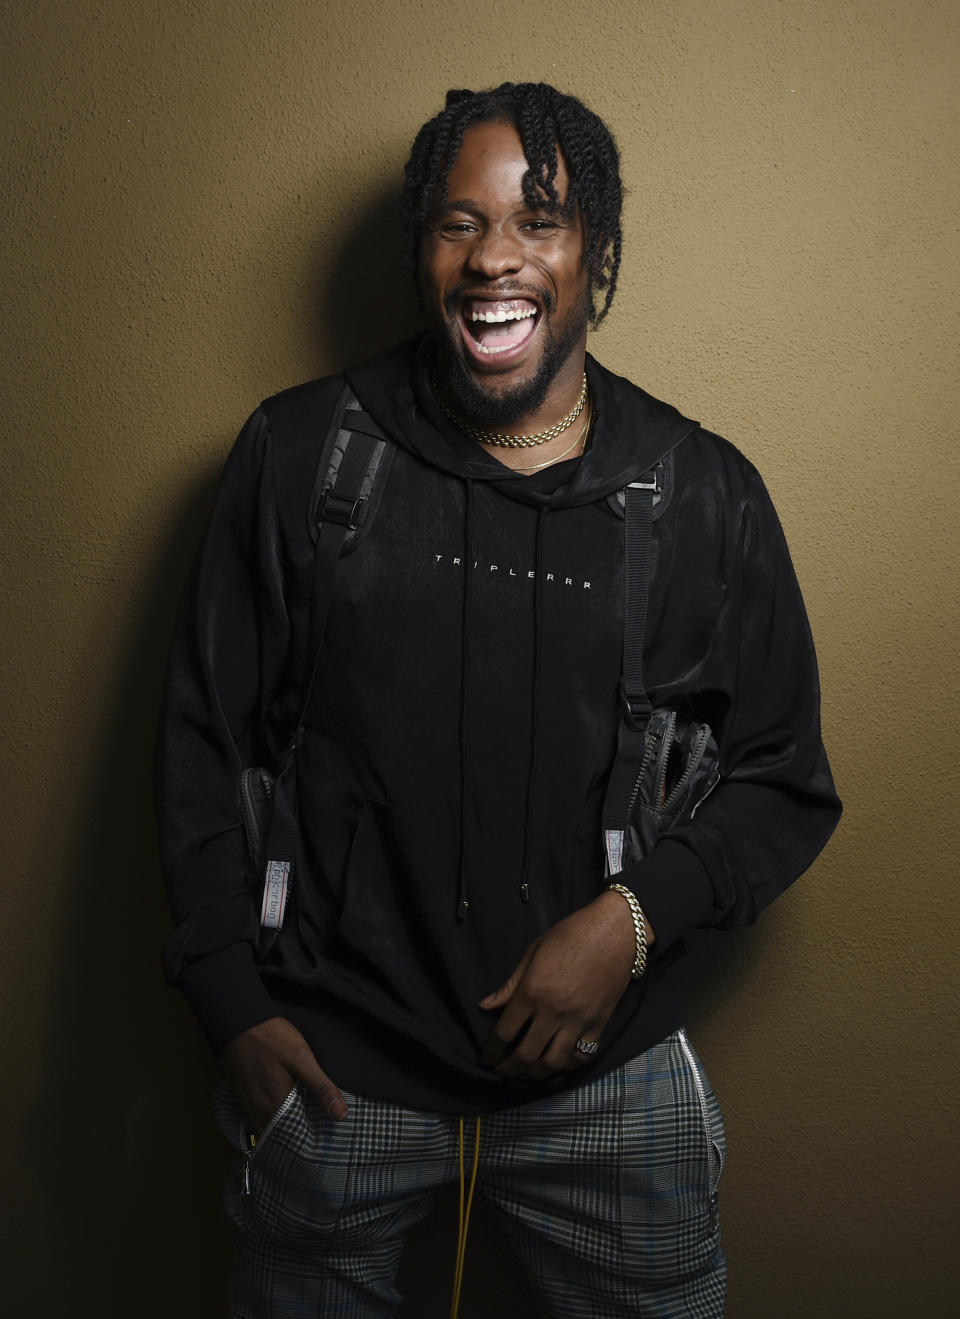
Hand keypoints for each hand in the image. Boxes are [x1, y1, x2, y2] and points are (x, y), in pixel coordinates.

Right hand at [220, 1016, 347, 1133]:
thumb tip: (341, 1115)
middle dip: (297, 1136)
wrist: (238, 1022)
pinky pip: (256, 1118)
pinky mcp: (241, 1096)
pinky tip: (280, 1109)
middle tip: (315, 1133)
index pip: (295, 1139)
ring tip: (300, 1123)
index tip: (324, 1138)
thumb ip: (321, 1088)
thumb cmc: (271, 1038)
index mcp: (276, 1106)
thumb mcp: (302, 1059)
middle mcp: (258, 1112)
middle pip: (280, 1136)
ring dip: (282, 1129)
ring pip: (267, 1128)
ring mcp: (247, 1105)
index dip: (309, 1140)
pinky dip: (269, 1119)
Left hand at [479, 890, 653, 1080]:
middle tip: (502, 1072)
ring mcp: (578, 1020)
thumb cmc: (571, 935)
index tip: (488, 1056)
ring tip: (526, 1075)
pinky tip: (557, 1064)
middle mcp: (554, 1011)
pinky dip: (567, 1065)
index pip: (505, 1031)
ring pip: (553, 1062)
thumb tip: (486, 1005)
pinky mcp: (599, 1024)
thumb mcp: (533, 952)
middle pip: (526, 1054)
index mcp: (533, 991)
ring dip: (536, 1074)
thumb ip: (510, 984)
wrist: (615, 932)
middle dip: (509, 1069)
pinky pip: (581, 1055)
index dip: (492, 1049)